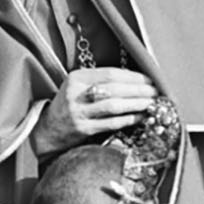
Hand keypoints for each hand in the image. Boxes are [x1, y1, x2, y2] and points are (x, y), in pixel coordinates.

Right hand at [30, 67, 158, 156]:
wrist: (48, 130)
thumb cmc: (70, 104)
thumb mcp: (79, 86)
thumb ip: (101, 81)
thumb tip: (136, 79)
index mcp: (76, 77)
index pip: (110, 73)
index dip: (133, 76)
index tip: (150, 78)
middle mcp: (76, 93)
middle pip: (114, 89)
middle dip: (139, 89)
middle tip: (156, 91)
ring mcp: (79, 112)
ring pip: (114, 106)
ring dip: (136, 104)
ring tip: (152, 103)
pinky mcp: (83, 130)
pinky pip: (111, 123)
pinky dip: (128, 119)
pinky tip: (140, 117)